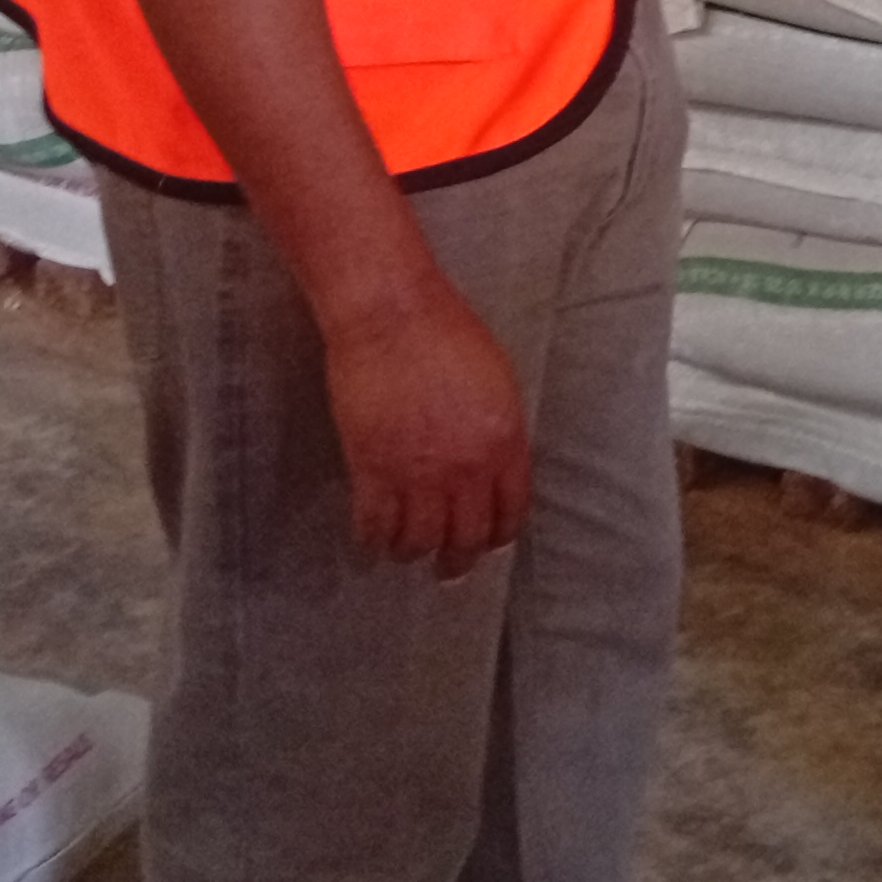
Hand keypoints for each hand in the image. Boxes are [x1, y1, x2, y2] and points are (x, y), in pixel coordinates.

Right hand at [323, 276, 531, 576]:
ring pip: (420, 542)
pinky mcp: (374, 471)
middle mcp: (468, 469)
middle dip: (458, 559)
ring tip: (405, 554)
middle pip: (468, 537)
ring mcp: (420, 475)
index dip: (498, 535)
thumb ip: (497, 431)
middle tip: (448, 567)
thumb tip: (494, 465)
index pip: (511, 511)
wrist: (392, 315)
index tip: (488, 542)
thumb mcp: (495, 382)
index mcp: (504, 443)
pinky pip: (376, 526)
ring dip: (412, 553)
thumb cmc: (442, 331)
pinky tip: (370, 542)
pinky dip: (372, 540)